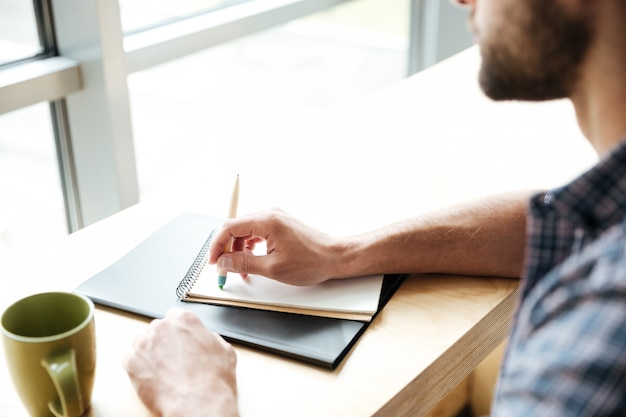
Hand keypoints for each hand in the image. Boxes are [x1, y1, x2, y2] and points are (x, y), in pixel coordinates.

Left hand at [123, 309, 238, 416]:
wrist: (198, 403)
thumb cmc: (212, 381)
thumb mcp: (225, 351)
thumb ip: (210, 338)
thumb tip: (206, 339)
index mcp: (184, 320)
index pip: (175, 316)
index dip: (178, 331)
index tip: (180, 340)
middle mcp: (162, 328)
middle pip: (158, 329)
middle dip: (164, 342)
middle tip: (174, 359)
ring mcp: (144, 344)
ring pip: (142, 343)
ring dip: (150, 354)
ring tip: (164, 371)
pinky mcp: (132, 363)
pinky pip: (131, 360)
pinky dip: (139, 369)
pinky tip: (154, 378)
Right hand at [208, 208, 339, 284]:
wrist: (335, 257)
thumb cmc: (311, 261)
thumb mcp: (273, 268)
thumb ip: (244, 263)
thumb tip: (223, 262)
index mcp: (267, 221)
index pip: (230, 227)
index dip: (217, 246)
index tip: (213, 262)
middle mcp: (270, 214)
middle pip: (235, 227)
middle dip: (226, 249)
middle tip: (222, 268)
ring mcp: (275, 218)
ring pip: (245, 231)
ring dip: (238, 250)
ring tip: (239, 270)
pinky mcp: (280, 224)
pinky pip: (256, 232)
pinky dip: (249, 247)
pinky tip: (251, 262)